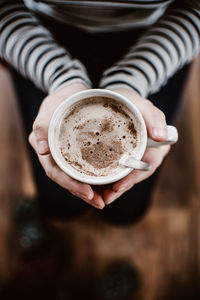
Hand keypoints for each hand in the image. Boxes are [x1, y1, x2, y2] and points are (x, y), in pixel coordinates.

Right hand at [29, 83, 104, 208]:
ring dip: (90, 191)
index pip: (56, 172)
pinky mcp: (78, 154)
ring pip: (76, 178)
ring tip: (105, 199)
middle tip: (100, 202)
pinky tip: (107, 186)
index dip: (71, 184)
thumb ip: (43, 125)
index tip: (88, 192)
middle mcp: (55, 156)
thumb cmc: (62, 98)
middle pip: (67, 180)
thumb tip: (41, 150)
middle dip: (83, 193)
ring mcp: (67, 156)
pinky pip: (85, 170)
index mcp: (46, 148)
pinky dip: (95, 180)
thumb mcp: (51, 106)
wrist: (75, 92)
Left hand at [103, 88, 170, 204]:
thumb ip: (154, 117)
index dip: (132, 178)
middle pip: (134, 176)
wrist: (117, 99)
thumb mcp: (143, 105)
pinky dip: (106, 181)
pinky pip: (115, 172)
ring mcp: (133, 158)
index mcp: (156, 147)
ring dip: (111, 189)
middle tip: (105, 197)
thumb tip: (162, 136)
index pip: (146, 166)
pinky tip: (95, 186)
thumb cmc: (131, 102)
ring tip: (97, 197)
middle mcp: (146, 155)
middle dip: (120, 188)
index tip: (117, 186)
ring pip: (124, 177)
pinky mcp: (121, 158)